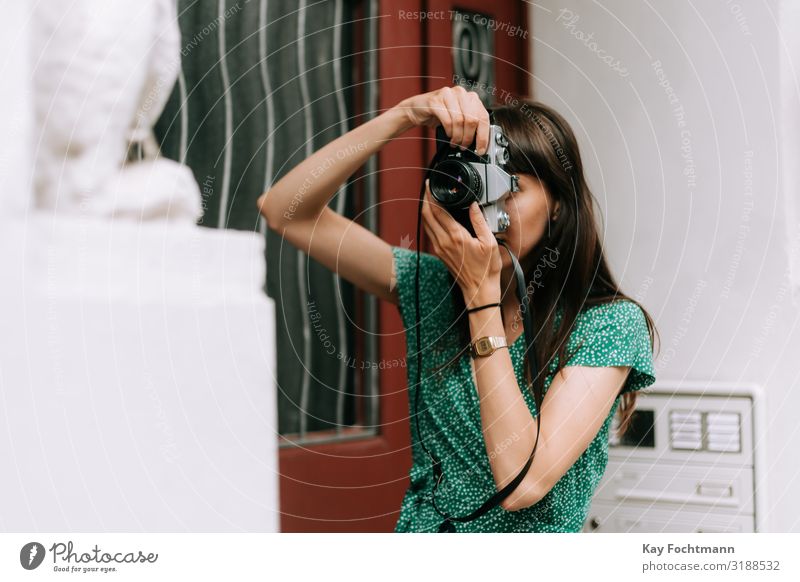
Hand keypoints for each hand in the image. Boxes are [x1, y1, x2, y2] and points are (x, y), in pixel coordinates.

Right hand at [393, 85, 490, 153]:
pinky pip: (447, 120)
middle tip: (464, 146)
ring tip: (455, 142)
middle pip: (472, 120)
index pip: (483, 117)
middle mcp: (461, 93)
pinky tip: (448, 135)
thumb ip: (470, 126)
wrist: (417, 109)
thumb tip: (481, 144)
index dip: (483, 136)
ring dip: (458, 136)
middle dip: (468, 138)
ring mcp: (448, 95)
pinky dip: (449, 132)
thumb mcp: (458, 119)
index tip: (481, 150)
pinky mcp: (436, 100)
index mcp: (471, 97)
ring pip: (460, 121)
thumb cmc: (439, 114)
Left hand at [421, 180, 501, 307]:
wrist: (479, 290)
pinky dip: (429, 220)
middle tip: (428, 188)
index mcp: (456, 236)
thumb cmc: (486, 269)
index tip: (430, 185)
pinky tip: (435, 215)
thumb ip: (480, 221)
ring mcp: (439, 248)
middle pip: (426, 215)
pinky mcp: (439, 253)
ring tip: (430, 198)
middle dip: (425, 199)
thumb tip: (473, 206)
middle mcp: (443, 242)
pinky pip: (430, 232)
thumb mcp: (490, 243)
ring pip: (426, 223)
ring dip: (425, 209)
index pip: (437, 211)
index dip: (431, 195)